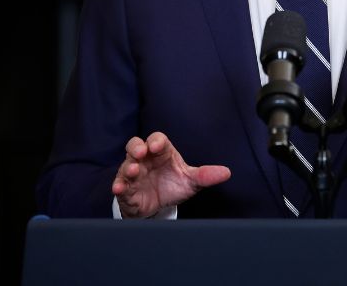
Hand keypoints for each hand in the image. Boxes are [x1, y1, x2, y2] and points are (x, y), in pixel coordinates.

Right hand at [111, 131, 231, 217]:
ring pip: (126, 165)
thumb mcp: (190, 181)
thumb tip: (227, 172)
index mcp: (162, 152)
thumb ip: (205, 175)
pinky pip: (120, 185)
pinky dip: (119, 186)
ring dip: (128, 167)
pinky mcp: (126, 189)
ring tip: (132, 171)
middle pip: (136, 145)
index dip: (156, 141)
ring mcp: (134, 174)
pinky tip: (120, 189)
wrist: (159, 206)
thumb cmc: (173, 185)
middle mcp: (145, 160)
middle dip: (136, 147)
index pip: (158, 140)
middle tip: (141, 152)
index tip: (157, 145)